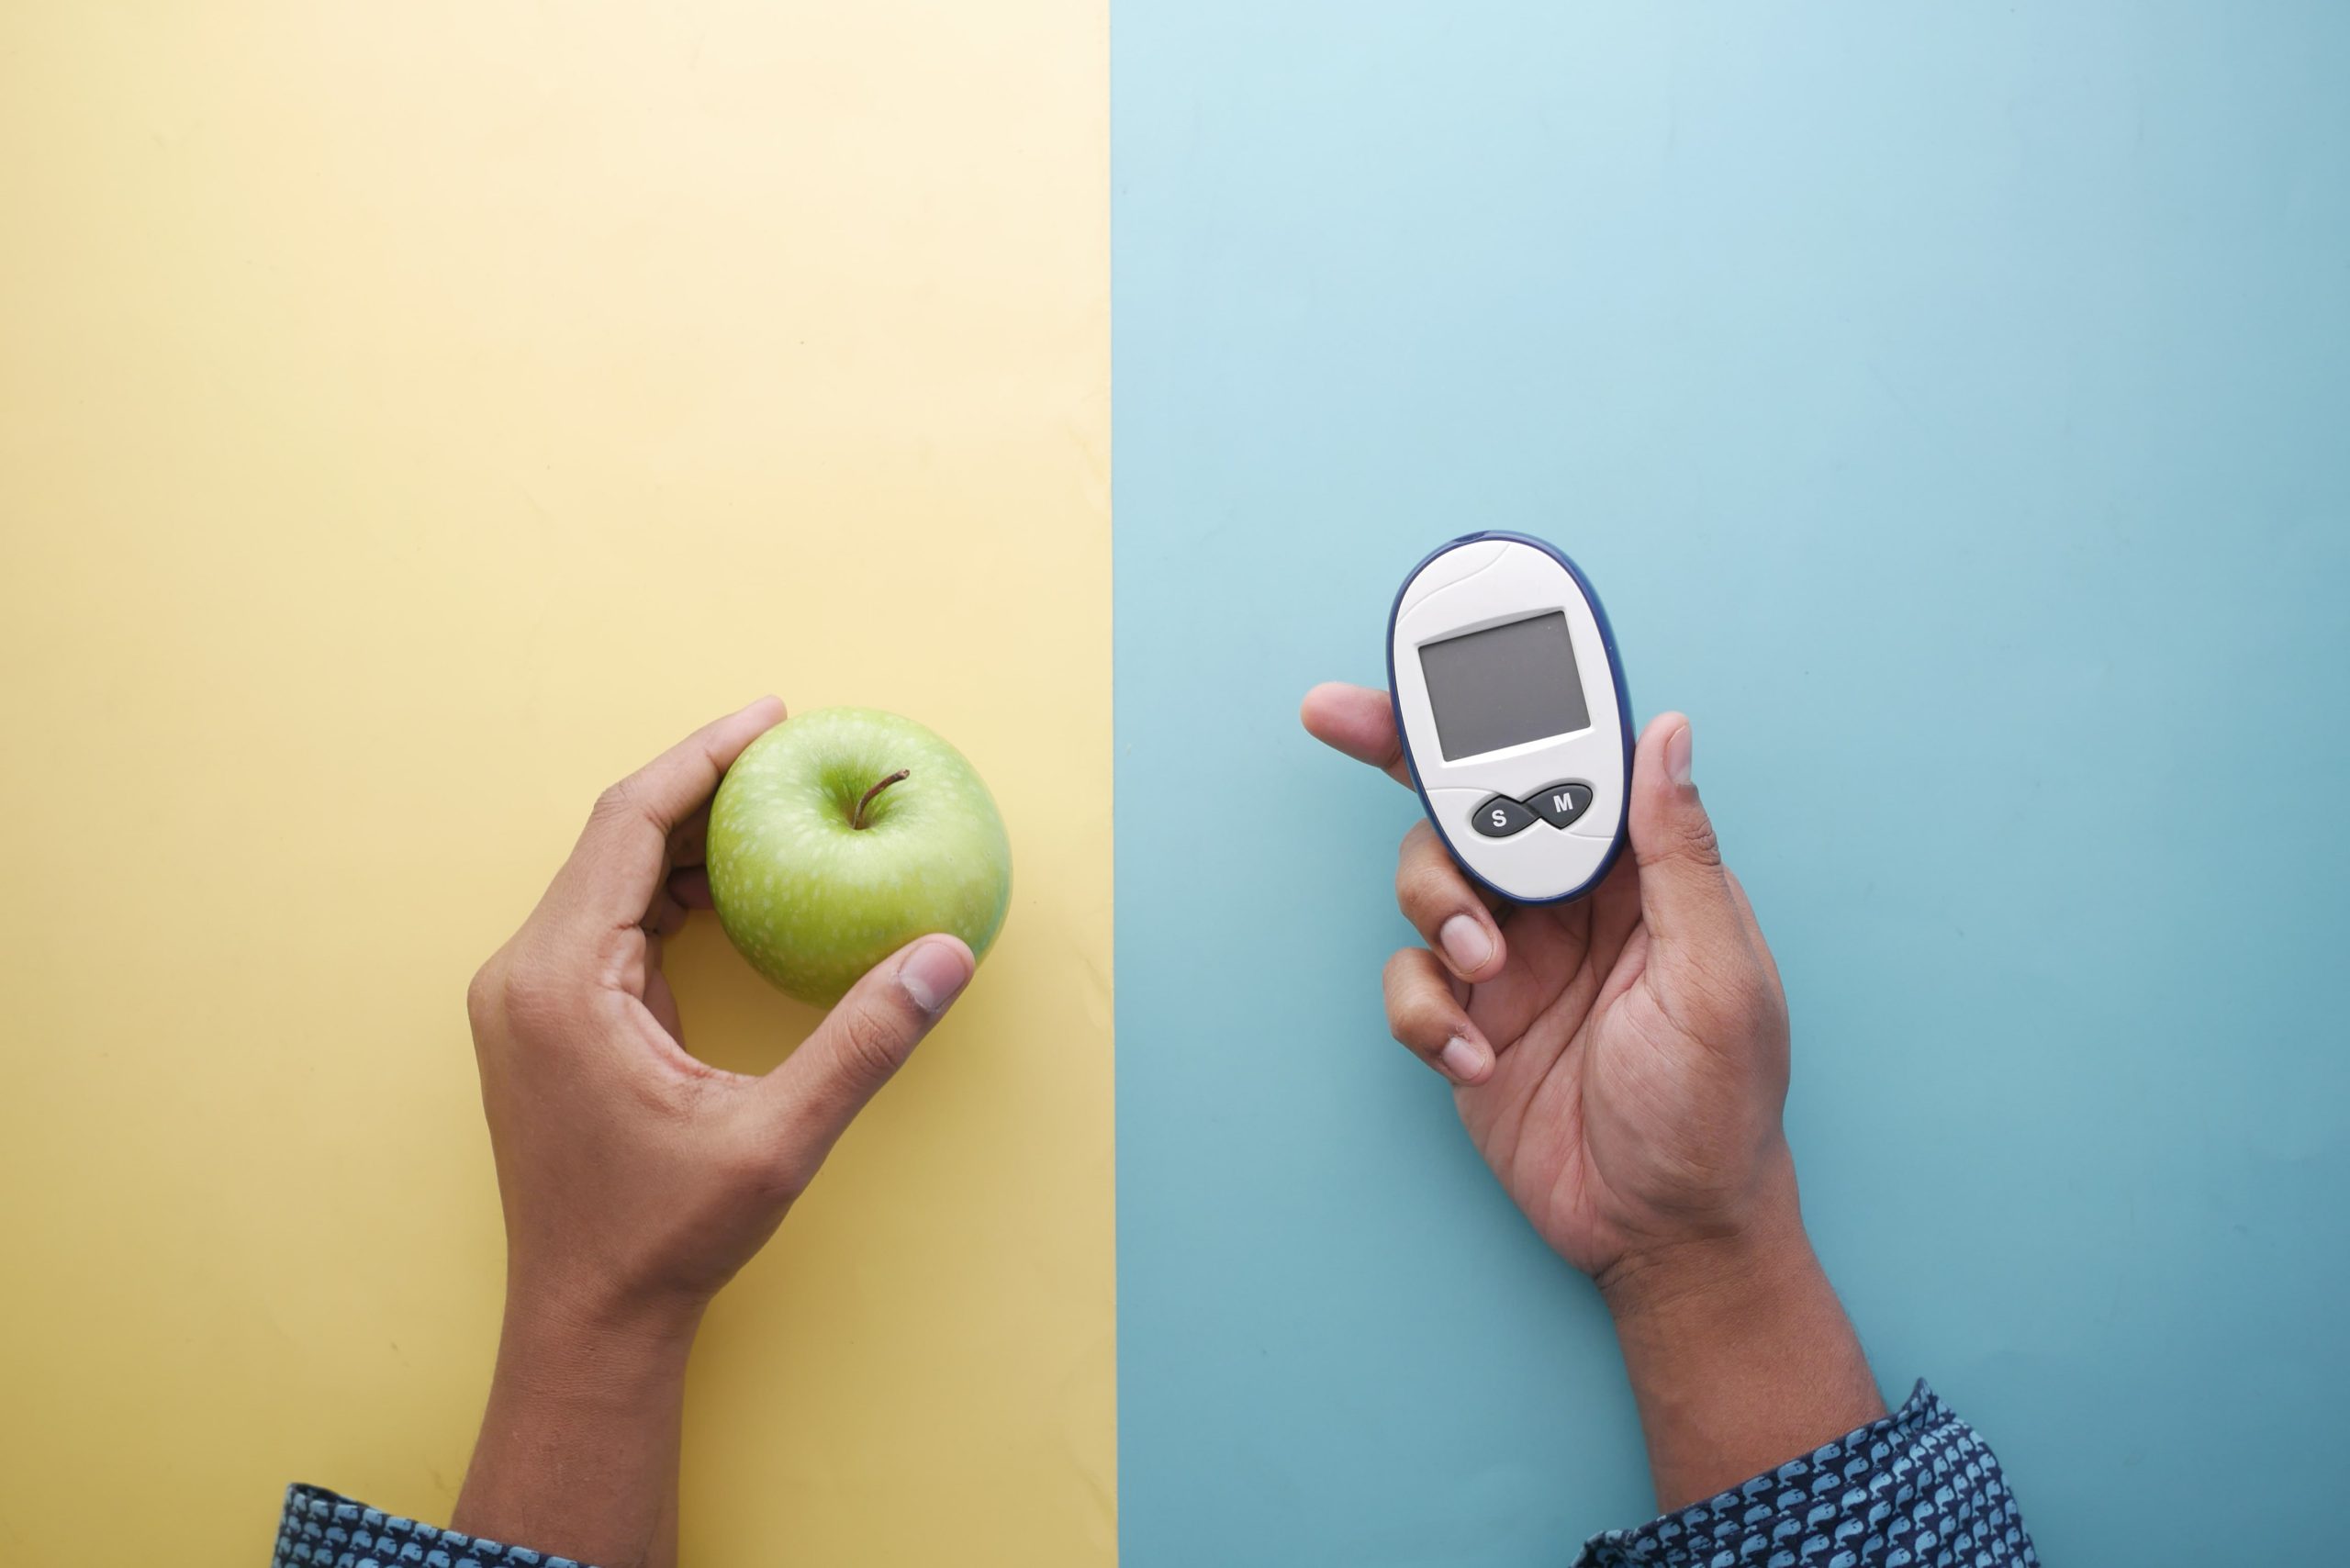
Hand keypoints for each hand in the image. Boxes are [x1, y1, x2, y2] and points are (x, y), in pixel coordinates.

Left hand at [453, 697, 975, 1566]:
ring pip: (608, 877)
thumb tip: (946, 956)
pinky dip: (672, 892)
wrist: (586, 1321)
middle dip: (703, 784)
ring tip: (776, 807)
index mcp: (561, 981)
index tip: (771, 716)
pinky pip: (607, 924)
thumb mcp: (779, 1137)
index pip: (629, 824)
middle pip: (615, 837)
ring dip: (689, 838)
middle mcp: (525, 975)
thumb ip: (865, 1040)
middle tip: (790, 750)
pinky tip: (735, 888)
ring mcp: (526, 1001)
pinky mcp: (544, 1025)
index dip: (701, 756)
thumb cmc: (664, 1236)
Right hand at [1301, 683, 1790, 1284]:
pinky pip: (1411, 986)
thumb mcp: (1719, 975)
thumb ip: (1681, 853)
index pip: (1561, 765)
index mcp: (1634, 873)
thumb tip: (1665, 734)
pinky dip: (1425, 1015)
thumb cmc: (1719, 1111)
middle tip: (1333, 712)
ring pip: (1424, 885)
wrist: (1665, 1236)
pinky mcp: (1464, 1024)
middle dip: (1400, 754)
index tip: (1445, 660)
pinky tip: (1475, 1056)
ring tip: (1480, 971)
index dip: (1502, 708)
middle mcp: (1563, 904)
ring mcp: (1508, 962)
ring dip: (1433, 913)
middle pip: (1467, 803)